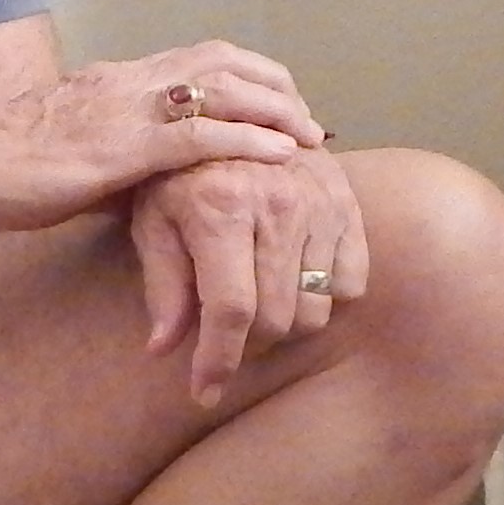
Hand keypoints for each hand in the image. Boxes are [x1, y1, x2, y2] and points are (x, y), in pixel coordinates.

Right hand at [0, 41, 324, 239]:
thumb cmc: (0, 167)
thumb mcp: (70, 152)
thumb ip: (112, 159)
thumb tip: (147, 188)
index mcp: (115, 80)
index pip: (196, 59)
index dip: (247, 77)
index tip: (278, 104)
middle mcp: (127, 81)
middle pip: (221, 60)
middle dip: (273, 84)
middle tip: (307, 118)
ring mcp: (125, 108)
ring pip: (219, 87)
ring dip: (273, 107)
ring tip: (309, 133)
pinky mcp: (120, 145)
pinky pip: (197, 136)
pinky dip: (246, 140)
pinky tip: (279, 155)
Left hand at [126, 146, 367, 407]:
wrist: (226, 112)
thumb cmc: (176, 172)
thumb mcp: (152, 218)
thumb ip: (162, 284)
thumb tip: (162, 350)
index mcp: (221, 207)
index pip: (231, 311)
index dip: (218, 362)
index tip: (204, 392)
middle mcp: (277, 204)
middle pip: (277, 318)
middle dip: (246, 345)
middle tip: (225, 338)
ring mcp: (319, 202)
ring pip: (316, 309)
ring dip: (285, 324)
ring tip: (255, 305)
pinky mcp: (347, 202)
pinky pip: (350, 283)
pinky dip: (324, 295)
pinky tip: (291, 278)